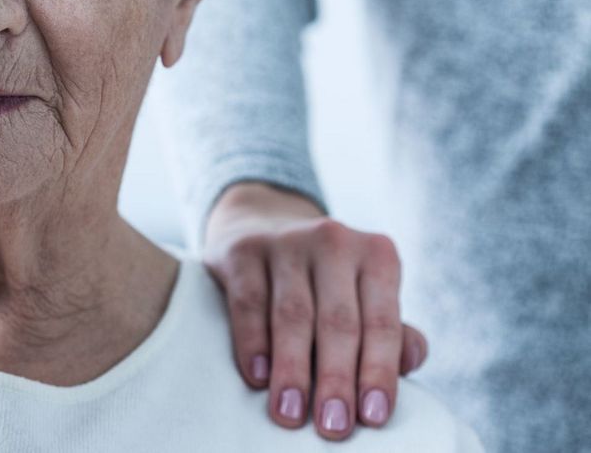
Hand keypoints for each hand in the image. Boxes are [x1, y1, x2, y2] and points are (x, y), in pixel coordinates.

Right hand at [202, 182, 427, 441]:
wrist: (264, 227)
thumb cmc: (325, 282)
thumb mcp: (364, 296)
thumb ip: (391, 331)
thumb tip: (411, 361)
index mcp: (377, 255)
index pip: (382, 321)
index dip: (379, 371)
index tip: (373, 417)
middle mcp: (334, 241)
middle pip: (338, 321)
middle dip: (336, 379)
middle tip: (333, 427)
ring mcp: (285, 242)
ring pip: (292, 314)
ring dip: (292, 369)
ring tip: (290, 414)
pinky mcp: (243, 250)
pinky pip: (249, 302)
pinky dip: (252, 342)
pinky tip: (256, 377)